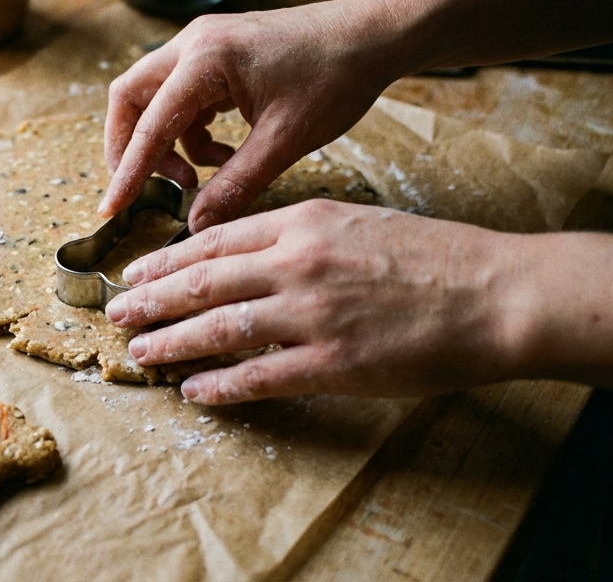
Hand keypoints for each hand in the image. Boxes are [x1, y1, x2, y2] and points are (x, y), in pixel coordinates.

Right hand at [99, 0, 412, 231]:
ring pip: (154, 99)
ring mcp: (203, 45)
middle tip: (144, 190)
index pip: (149, 123)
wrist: (372, 36)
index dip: (128, 171)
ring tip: (199, 178)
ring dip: (165, 143)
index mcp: (205, 59)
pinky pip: (182, 97)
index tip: (111, 208)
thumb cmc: (336, 77)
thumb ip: (236, 184)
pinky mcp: (217, 54)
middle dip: (131, 149)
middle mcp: (194, 43)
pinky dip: (190, 132)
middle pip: (131, 99)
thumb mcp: (285, 141)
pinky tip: (223, 155)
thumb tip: (197, 224)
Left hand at [103, 200, 525, 403]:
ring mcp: (312, 315)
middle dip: (149, 300)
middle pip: (201, 282)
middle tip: (117, 315)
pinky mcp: (332, 364)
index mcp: (304, 221)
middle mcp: (298, 263)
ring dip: (171, 344)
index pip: (213, 239)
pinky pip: (257, 377)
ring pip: (217, 329)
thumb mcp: (356, 220)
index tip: (135, 273)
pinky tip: (195, 391)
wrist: (495, 292)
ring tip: (141, 355)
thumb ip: (297, 234)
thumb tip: (243, 255)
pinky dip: (219, 386)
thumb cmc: (433, 256)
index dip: (165, 260)